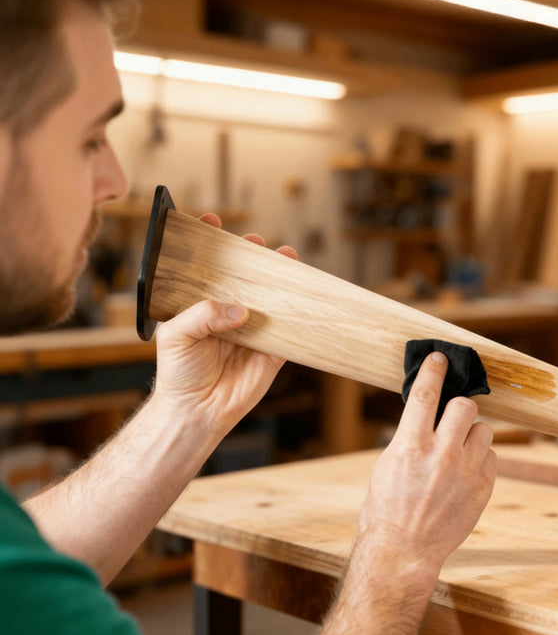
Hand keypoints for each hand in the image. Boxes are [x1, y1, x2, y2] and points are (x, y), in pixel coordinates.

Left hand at [151, 213, 296, 434]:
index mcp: (200, 305)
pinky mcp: (272, 350)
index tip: (213, 222)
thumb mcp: (176, 336)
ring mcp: (252, 329)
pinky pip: (289, 328)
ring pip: (270, 297)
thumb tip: (241, 309)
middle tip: (255, 241)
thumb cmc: (177, 374)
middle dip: (251, 255)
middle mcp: (227, 312)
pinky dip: (298, 312)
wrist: (198, 412)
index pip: (206, 267)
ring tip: (287, 256)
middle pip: (244, 276)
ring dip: (280, 277)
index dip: (210, 243)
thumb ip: (202, 315)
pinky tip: (304, 295)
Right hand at [359, 351, 496, 572]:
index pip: (427, 392)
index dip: (435, 369)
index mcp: (411, 444)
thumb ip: (411, 435)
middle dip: (458, 407)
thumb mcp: (389, 463)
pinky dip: (480, 458)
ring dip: (472, 433)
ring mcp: (465, 471)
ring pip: (484, 429)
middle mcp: (441, 454)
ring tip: (458, 450)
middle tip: (451, 418)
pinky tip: (464, 471)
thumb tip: (426, 412)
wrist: (404, 550)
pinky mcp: (482, 488)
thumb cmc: (387, 508)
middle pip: (465, 405)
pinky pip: (492, 456)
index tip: (441, 358)